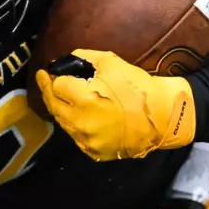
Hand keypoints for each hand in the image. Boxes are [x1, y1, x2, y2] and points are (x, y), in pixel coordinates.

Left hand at [34, 50, 195, 160]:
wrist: (163, 116)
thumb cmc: (138, 87)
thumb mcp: (112, 63)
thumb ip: (85, 57)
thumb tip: (67, 60)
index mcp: (84, 100)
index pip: (56, 86)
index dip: (53, 76)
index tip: (49, 70)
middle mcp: (80, 123)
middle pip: (53, 105)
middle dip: (48, 91)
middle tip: (45, 80)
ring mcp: (87, 140)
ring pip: (63, 122)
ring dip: (60, 108)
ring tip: (60, 96)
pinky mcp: (94, 152)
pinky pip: (76, 136)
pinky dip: (73, 124)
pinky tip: (77, 115)